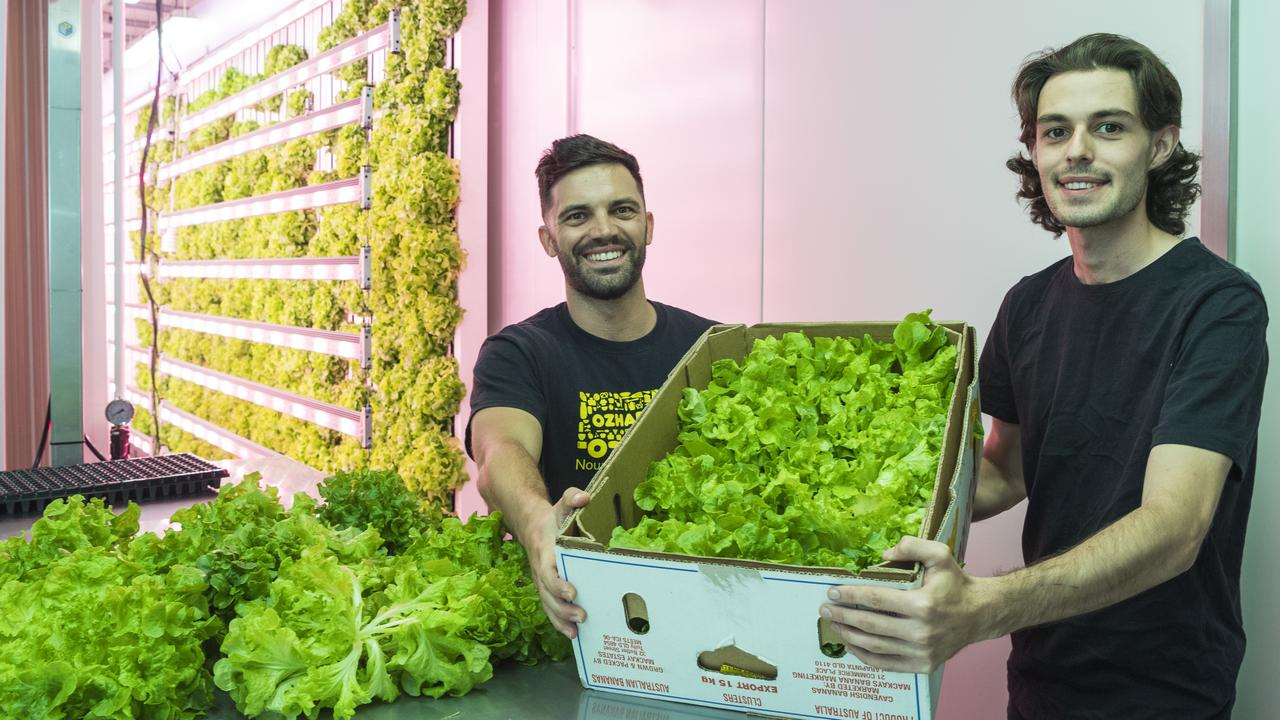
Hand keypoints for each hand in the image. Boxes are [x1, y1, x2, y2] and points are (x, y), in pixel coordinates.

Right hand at [528, 487, 591, 637]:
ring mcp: (542, 583)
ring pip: (547, 605)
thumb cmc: (553, 518)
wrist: (533, 527)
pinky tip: (573, 635)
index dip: (558, 583)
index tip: (572, 592)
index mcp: (545, 552)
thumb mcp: (562, 504)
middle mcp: (540, 570)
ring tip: (576, 631)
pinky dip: (559, 623)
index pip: (548, 571)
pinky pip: (549, 609)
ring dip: (561, 619)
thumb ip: (572, 498)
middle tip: (582, 615)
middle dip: (563, 608)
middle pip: (548, 594)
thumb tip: (584, 497)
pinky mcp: (546, 590)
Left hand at [820, 536, 989, 672]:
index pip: (876, 600)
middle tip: (825, 609)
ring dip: (849, 636)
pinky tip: (851, 645)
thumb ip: (912, 546)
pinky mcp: (923, 665)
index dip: (850, 596)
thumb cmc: (955, 583)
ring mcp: (922, 652)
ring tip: (834, 625)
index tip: (832, 591)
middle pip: (870, 625)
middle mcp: (921, 632)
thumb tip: (883, 555)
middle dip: (842, 616)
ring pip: (875, 646)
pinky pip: (886, 664)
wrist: (979, 614)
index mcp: (923, 604)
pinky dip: (864, 656)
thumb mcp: (940, 555)